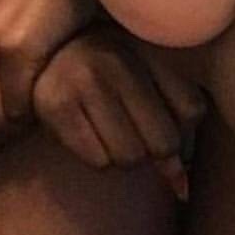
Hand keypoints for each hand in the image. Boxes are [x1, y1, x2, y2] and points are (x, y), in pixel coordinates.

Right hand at [32, 22, 207, 200]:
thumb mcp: (144, 81)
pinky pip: (97, 161)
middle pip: (164, 141)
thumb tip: (181, 188)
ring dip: (122, 155)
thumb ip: (172, 122)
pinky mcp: (56, 105)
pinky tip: (86, 132)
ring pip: (130, 157)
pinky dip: (96, 157)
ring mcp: (85, 80)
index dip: (181, 127)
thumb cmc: (105, 73)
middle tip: (131, 129)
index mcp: (147, 45)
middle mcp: (118, 59)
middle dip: (152, 149)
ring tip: (107, 129)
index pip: (193, 109)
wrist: (41, 54)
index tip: (161, 117)